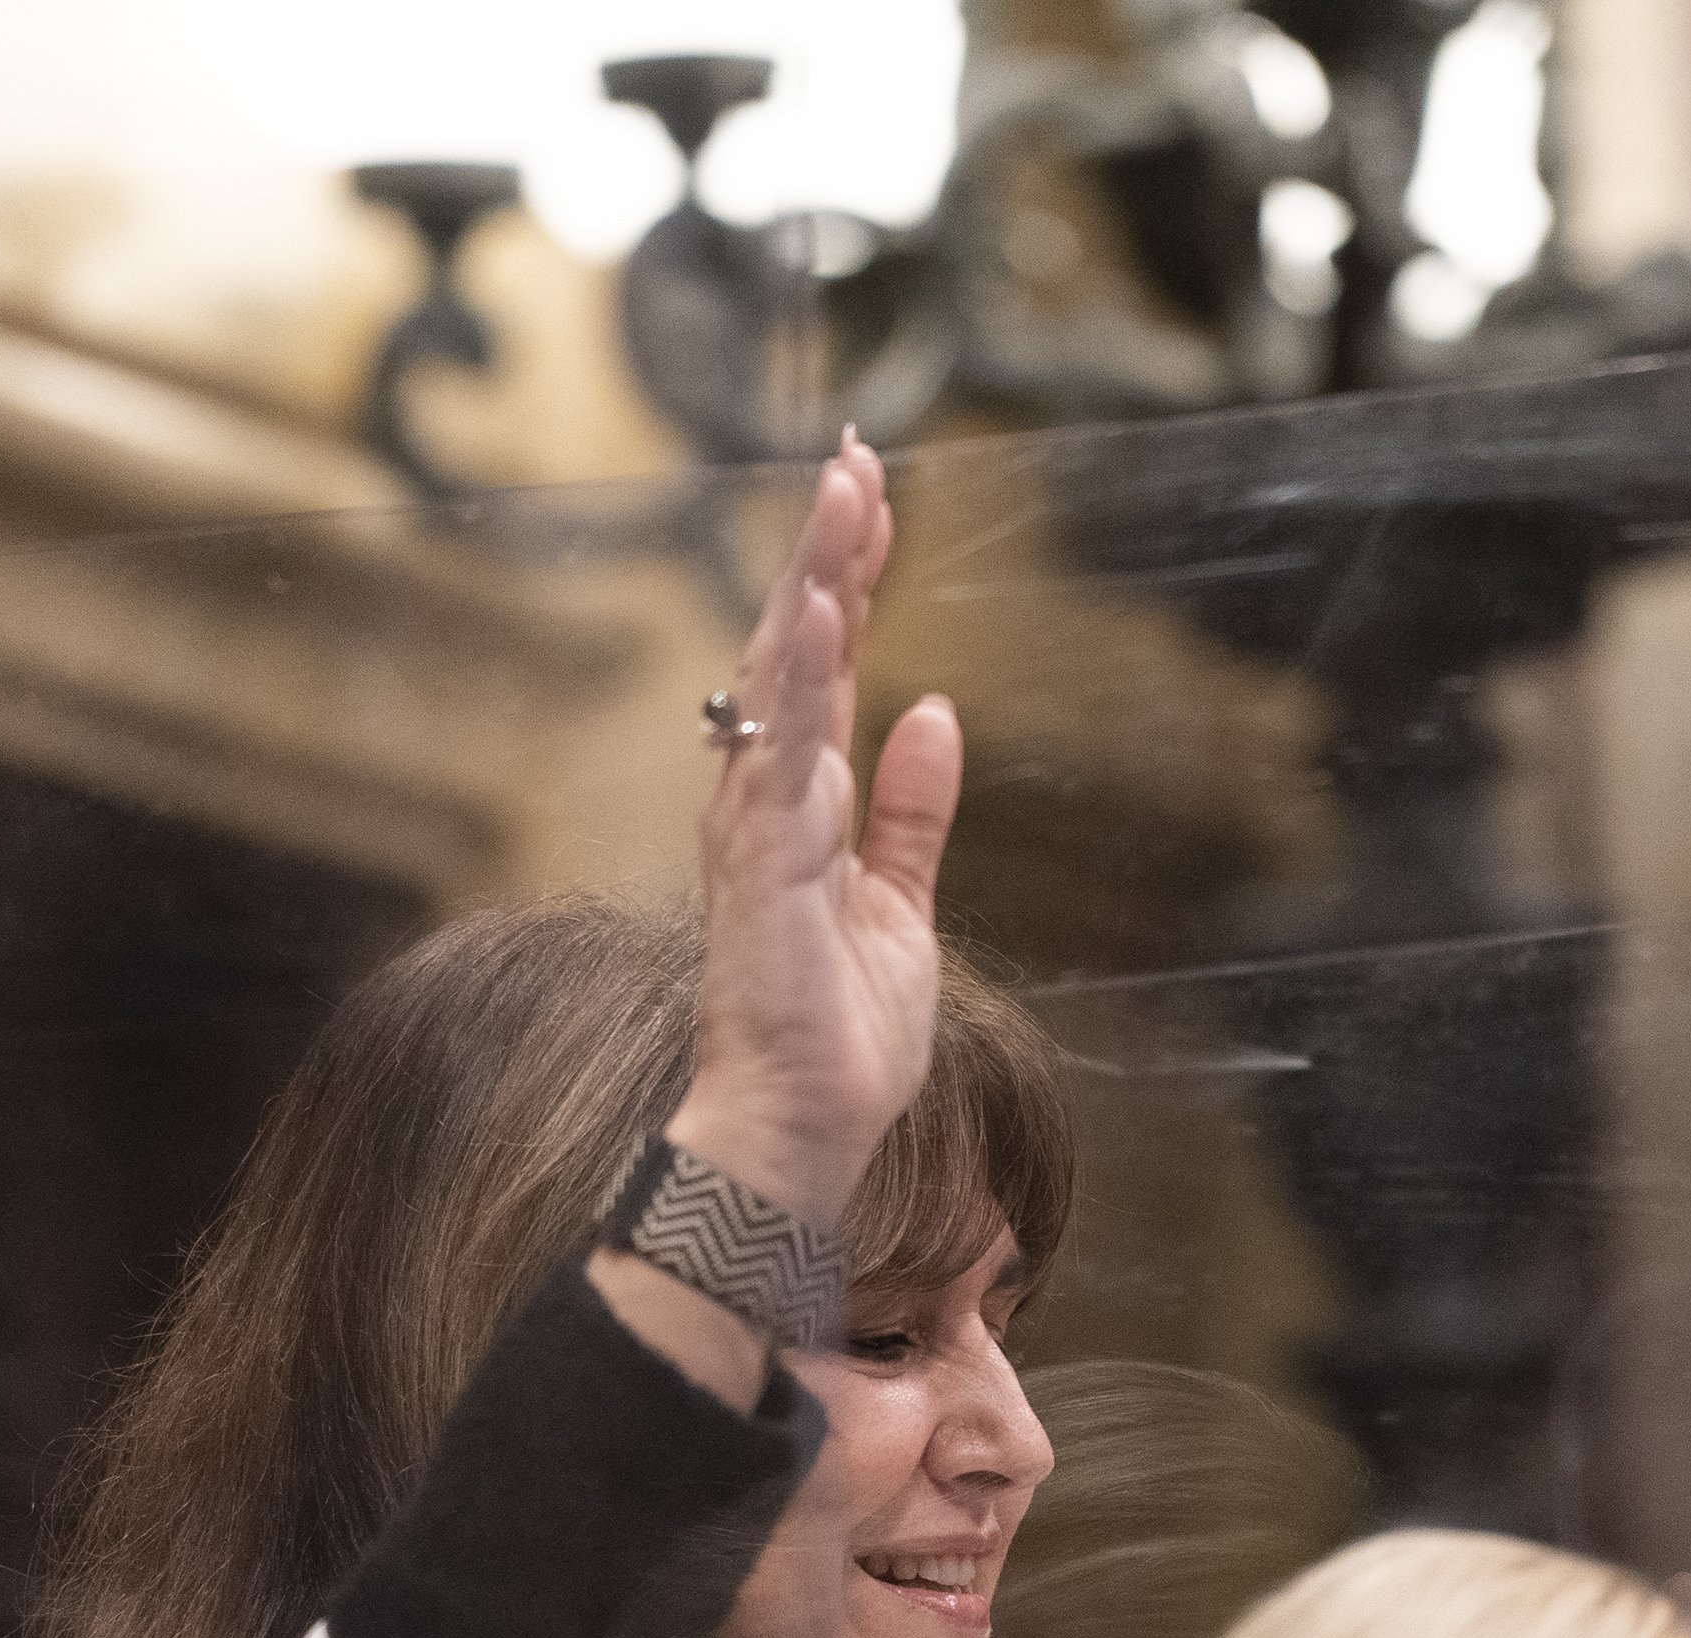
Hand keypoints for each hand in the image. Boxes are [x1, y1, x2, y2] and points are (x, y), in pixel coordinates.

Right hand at [674, 432, 957, 1228]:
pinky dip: (800, 674)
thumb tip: (934, 713)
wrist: (801, 1129)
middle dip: (827, 549)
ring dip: (815, 579)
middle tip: (858, 455)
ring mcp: (756, 825)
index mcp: (800, 803)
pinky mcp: (762, 863)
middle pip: (794, 645)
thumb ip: (914, 812)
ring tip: (846, 491)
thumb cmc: (837, 1038)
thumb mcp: (903, 904)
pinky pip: (780, 748)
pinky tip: (820, 606)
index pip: (825, 663)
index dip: (849, 576)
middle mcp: (764, 797)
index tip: (872, 491)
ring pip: (782, 674)